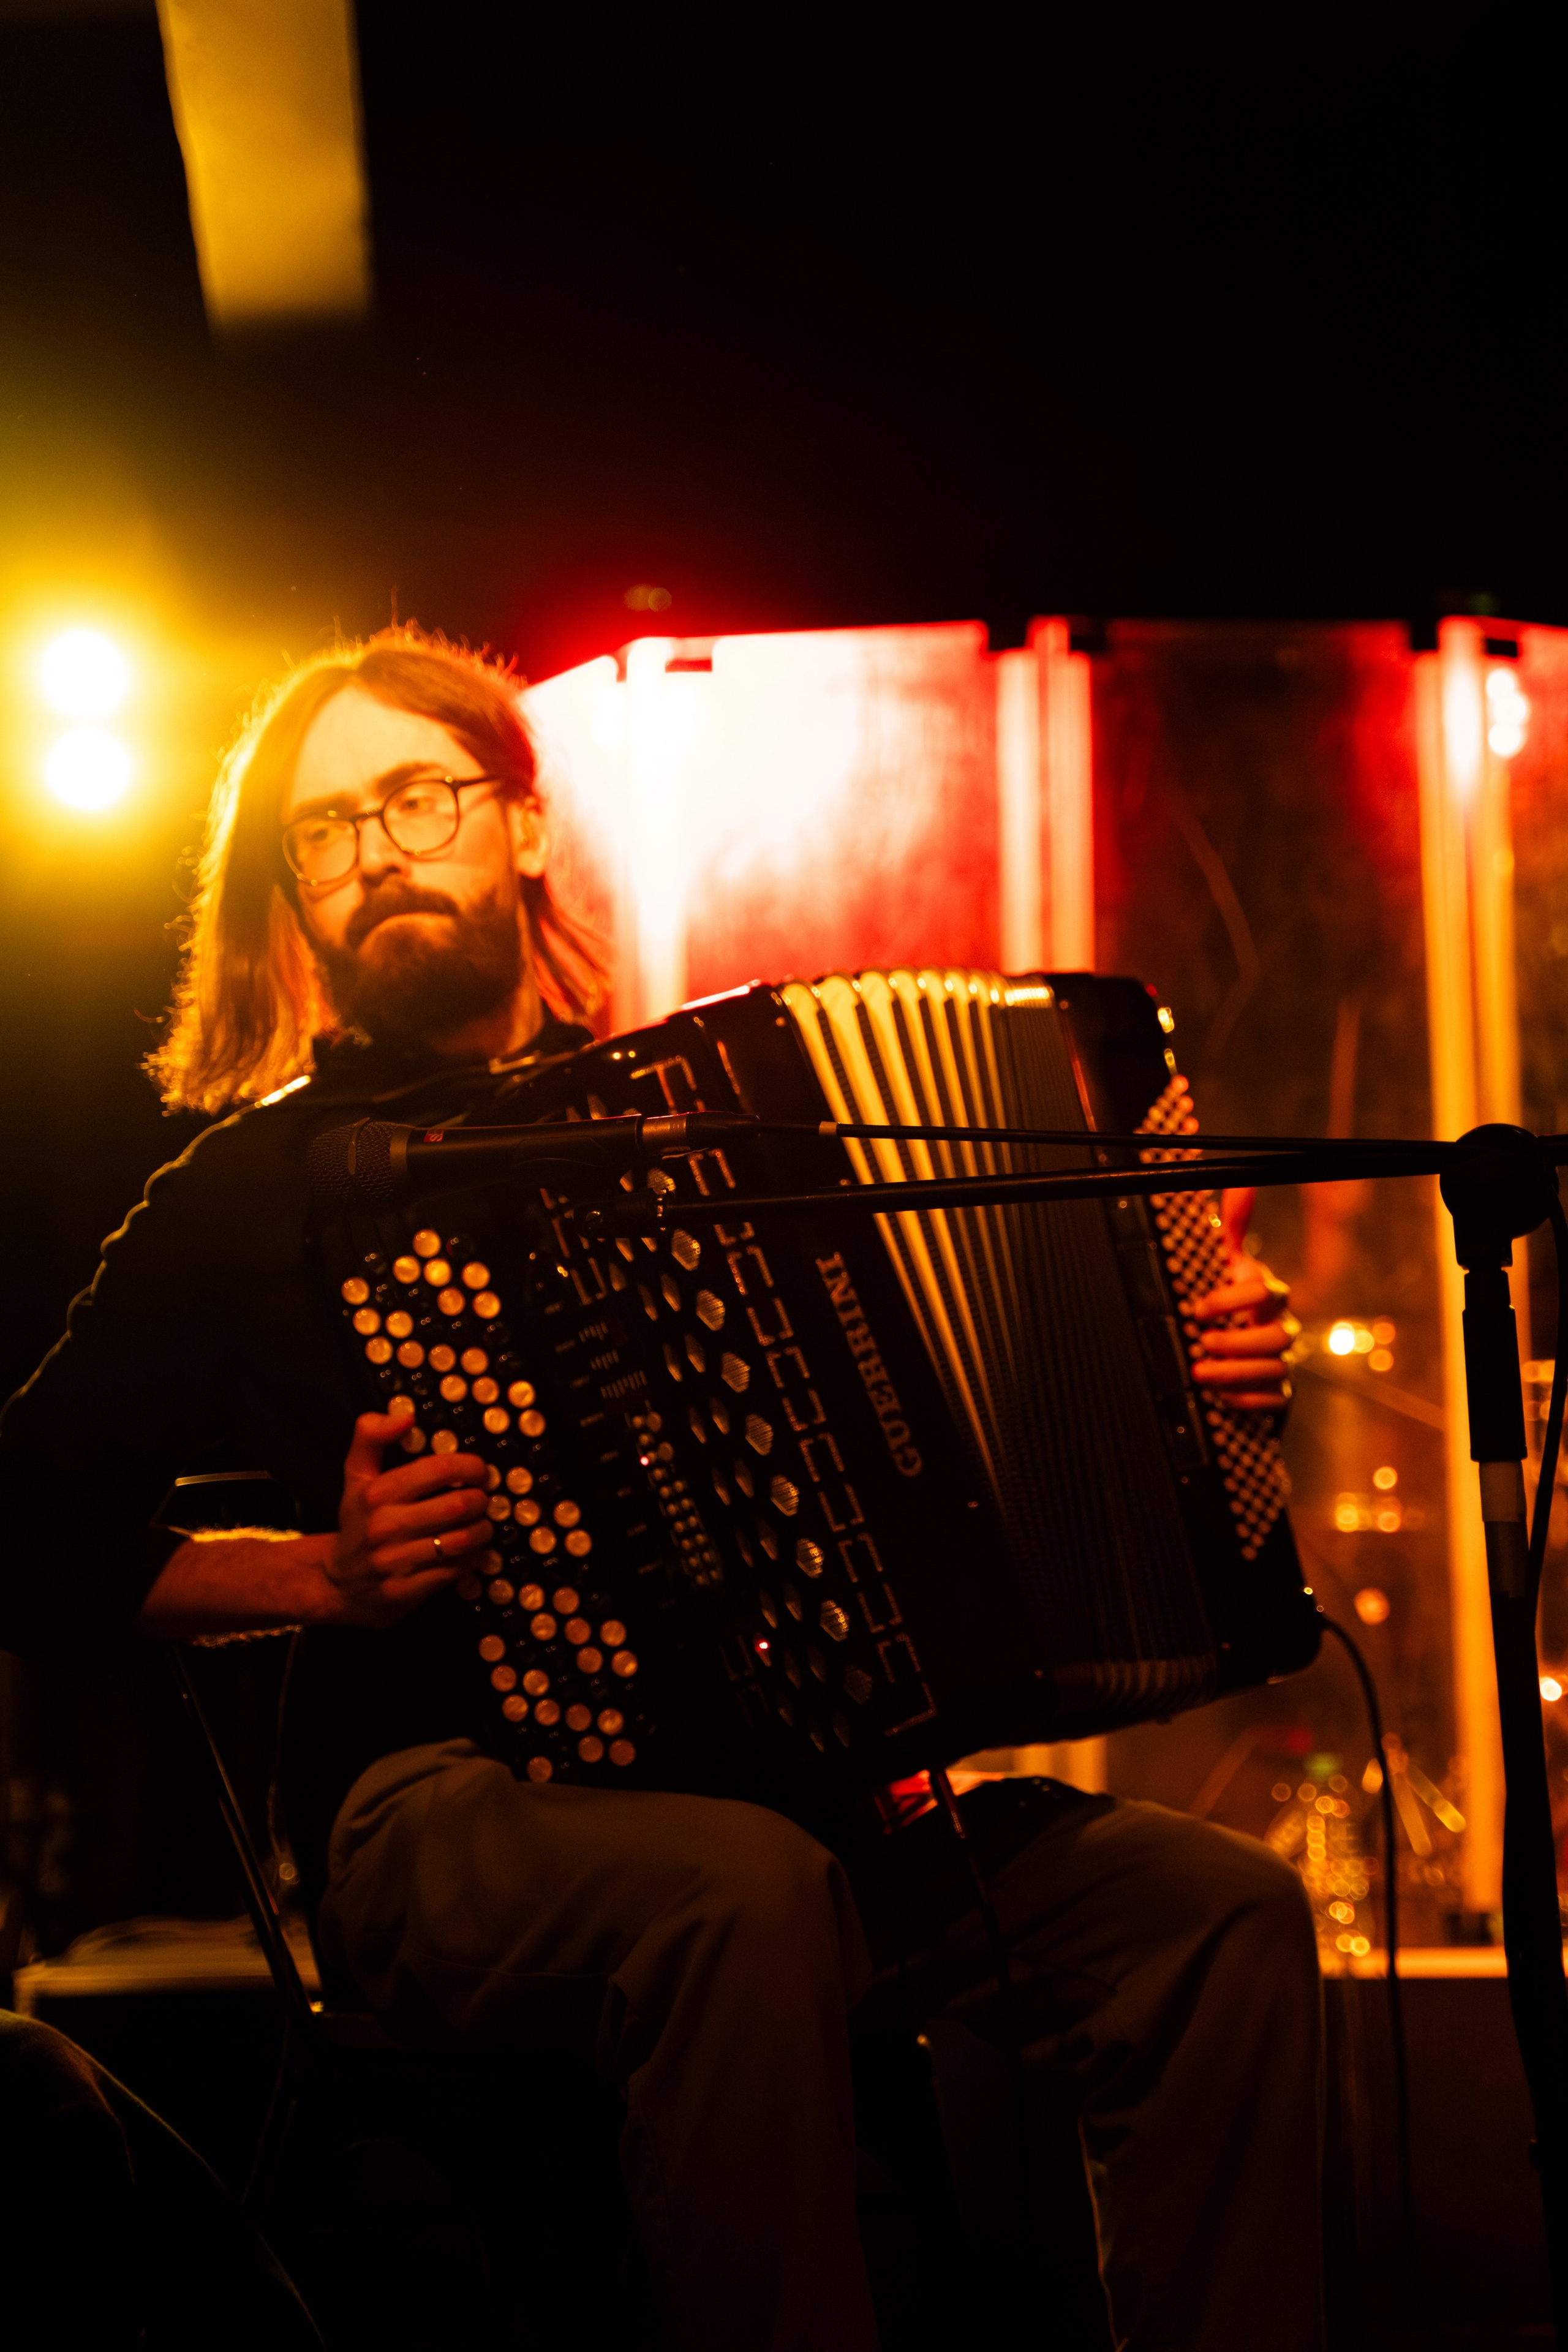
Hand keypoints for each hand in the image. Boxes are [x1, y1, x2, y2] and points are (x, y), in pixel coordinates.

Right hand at [324, 1403, 493, 1625]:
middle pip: (458, 1506)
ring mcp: (396, 1561)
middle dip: (480, 1500)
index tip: (478, 1471)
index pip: (438, 1470)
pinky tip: (471, 1552)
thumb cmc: (357, 1523)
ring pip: (462, 1540)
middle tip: (482, 1499)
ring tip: (482, 1525)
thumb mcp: (356, 1476)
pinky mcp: (406, 1591)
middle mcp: (385, 1526)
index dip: (469, 1466)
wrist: (336, 1583)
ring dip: (482, 1530)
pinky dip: (472, 1559)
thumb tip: (404, 1416)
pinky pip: (455, 1571)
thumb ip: (371, 1437)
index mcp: (377, 1493)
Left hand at [1186, 1186, 1296, 1412]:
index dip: (1233, 1299)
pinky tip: (1220, 1399)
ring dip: (1236, 1373)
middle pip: (1277, 1337)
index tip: (1197, 1307)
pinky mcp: (1277, 1393)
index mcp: (1268, 1296)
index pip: (1265, 1293)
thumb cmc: (1232, 1298)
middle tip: (1202, 1341)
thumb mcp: (1226, 1261)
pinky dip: (1248, 1400)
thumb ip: (1233, 1224)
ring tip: (1201, 1372)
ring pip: (1275, 1370)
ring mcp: (1282, 1362)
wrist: (1241, 1347)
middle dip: (1239, 1341)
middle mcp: (1280, 1329)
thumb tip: (1243, 1182)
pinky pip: (1274, 1400)